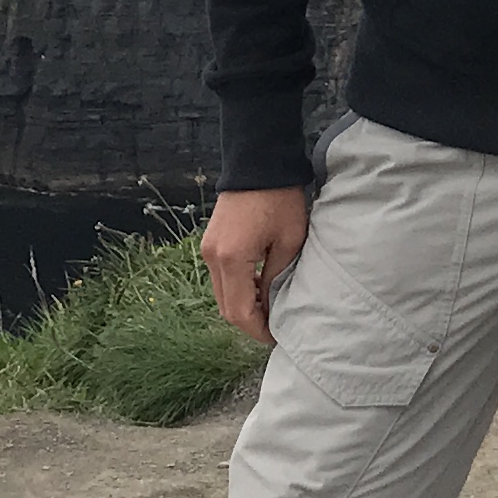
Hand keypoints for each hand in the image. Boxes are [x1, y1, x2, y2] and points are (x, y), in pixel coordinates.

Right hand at [201, 187, 311, 345]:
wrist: (259, 163)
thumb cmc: (280, 199)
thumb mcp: (290, 242)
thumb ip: (278, 278)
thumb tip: (274, 306)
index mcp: (232, 259)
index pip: (240, 312)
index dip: (259, 329)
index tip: (279, 335)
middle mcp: (212, 258)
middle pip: (226, 308)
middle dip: (250, 322)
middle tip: (276, 325)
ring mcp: (208, 250)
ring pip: (221, 295)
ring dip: (244, 305)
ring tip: (271, 306)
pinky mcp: (210, 243)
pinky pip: (221, 278)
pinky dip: (237, 288)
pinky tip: (259, 285)